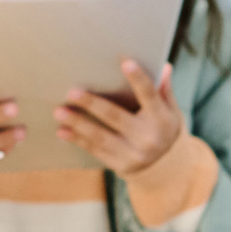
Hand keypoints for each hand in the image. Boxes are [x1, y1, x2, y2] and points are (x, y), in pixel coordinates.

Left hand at [54, 59, 184, 175]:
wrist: (165, 169)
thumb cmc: (164, 129)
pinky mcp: (120, 165)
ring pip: (101, 136)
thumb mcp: (171, 111)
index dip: (138, 79)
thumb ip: (164, 90)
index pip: (149, 95)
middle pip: (116, 117)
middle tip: (72, 92)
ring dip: (78, 123)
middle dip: (92, 104)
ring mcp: (133, 154)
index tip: (125, 62)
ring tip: (59, 111)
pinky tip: (62, 131)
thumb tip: (165, 67)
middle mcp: (148, 138)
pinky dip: (77, 140)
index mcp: (161, 119)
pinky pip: (95, 150)